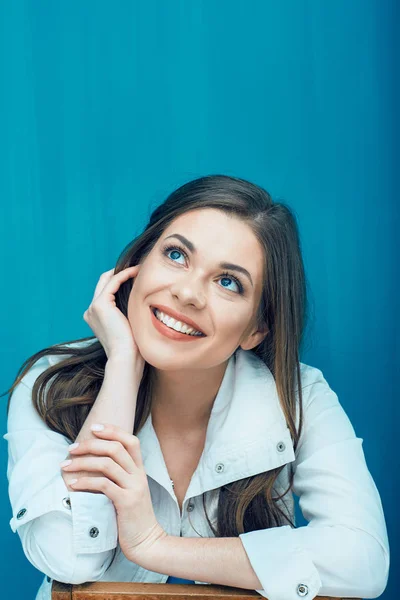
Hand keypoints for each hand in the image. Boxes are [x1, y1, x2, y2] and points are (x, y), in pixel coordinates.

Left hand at [60, 423, 166, 562]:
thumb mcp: (129, 490)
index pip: (131, 440)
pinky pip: (103, 484)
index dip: (113, 430)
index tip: (94, 427)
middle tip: (71, 448)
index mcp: (140, 470)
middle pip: (116, 448)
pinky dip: (85, 482)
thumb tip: (94, 461)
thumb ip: (119, 476)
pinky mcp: (126, 502)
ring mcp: (134, 488)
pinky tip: (73, 485)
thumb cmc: (132, 517)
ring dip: (82, 462)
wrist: (146, 542)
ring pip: (107, 464)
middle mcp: (138, 475)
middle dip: (91, 444)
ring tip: (65, 466)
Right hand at [83, 265, 144, 376]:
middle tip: (138, 268)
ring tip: (140, 268)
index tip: (136, 275)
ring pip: (107, 280)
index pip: (106, 291)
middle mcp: (91, 311)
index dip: (119, 280)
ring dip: (123, 271)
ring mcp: (93, 307)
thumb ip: (128, 312)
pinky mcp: (100, 304)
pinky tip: (137, 272)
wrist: (126, 357)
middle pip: (103, 282)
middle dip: (119, 272)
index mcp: (96, 317)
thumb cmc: (132, 347)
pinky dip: (124, 274)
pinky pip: (113, 282)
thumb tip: (143, 299)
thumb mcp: (129, 325)